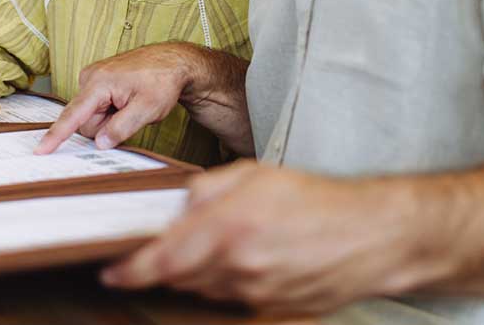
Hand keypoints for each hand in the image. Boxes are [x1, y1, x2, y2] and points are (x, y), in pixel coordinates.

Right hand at [35, 43, 191, 153]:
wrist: (173, 61)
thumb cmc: (162, 80)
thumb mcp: (148, 109)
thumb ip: (120, 128)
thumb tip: (99, 143)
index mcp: (99, 83)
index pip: (73, 115)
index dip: (57, 135)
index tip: (41, 150)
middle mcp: (90, 77)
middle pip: (85, 120)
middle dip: (106, 126)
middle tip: (132, 113)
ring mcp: (92, 77)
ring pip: (92, 115)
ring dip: (110, 118)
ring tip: (131, 104)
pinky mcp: (97, 80)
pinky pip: (96, 107)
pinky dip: (110, 110)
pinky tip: (126, 101)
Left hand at [101, 162, 415, 313]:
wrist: (372, 236)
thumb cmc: (316, 199)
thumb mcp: (254, 175)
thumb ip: (207, 189)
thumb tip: (177, 206)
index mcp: (228, 227)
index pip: (163, 259)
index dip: (130, 270)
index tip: (110, 272)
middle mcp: (237, 266)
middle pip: (179, 277)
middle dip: (161, 266)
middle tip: (155, 250)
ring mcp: (255, 293)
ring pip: (203, 288)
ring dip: (193, 272)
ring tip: (210, 246)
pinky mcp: (272, 308)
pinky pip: (231, 297)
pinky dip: (222, 281)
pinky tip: (238, 259)